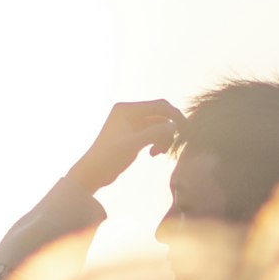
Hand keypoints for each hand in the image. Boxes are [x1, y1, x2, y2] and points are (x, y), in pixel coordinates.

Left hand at [65, 99, 185, 193]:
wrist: (92, 173)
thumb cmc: (108, 158)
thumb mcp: (133, 145)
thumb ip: (154, 133)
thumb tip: (175, 126)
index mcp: (126, 109)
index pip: (159, 106)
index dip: (175, 117)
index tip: (187, 132)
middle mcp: (128, 112)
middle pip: (160, 114)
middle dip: (169, 128)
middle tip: (176, 144)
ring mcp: (130, 123)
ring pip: (157, 125)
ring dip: (163, 138)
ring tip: (158, 154)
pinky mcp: (131, 134)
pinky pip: (151, 133)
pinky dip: (156, 142)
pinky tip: (153, 154)